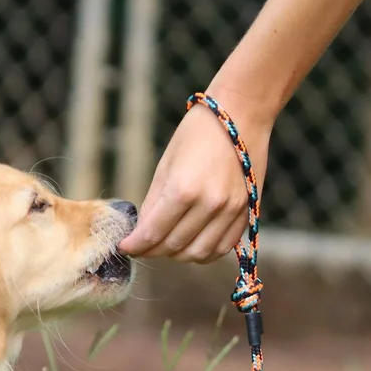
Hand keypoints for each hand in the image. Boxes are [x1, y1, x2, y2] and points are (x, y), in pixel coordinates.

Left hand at [118, 96, 270, 261]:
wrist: (241, 115)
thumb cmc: (197, 133)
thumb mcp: (167, 164)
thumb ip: (154, 202)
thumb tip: (143, 231)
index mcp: (183, 190)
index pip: (152, 234)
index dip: (135, 246)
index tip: (124, 247)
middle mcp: (209, 205)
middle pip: (174, 247)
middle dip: (153, 251)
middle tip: (142, 246)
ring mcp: (231, 211)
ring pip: (199, 254)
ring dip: (178, 255)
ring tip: (166, 245)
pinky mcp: (246, 212)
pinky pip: (223, 247)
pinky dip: (205, 253)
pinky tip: (192, 243)